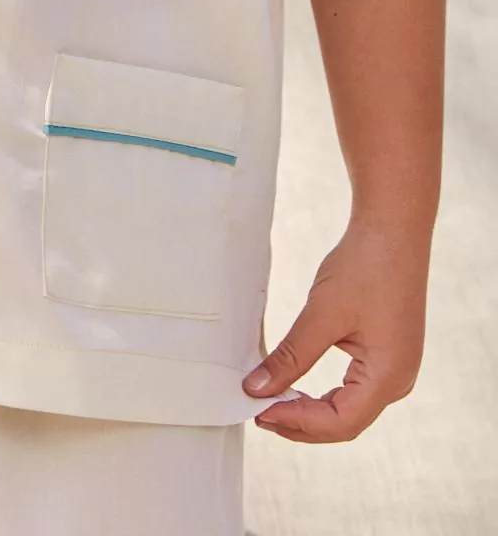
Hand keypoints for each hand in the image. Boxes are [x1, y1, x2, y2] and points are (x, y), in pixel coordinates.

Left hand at [242, 217, 430, 441]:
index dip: (297, 424)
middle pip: (345, 422)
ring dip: (311, 410)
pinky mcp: (387, 354)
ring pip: (349, 408)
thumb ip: (290, 356)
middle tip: (259, 412)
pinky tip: (296, 385)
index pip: (340, 422)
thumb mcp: (322, 313)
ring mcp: (395, 368)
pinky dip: (323, 394)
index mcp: (389, 376)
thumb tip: (256, 389)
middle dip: (301, 422)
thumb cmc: (366, 266)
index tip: (260, 413)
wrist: (393, 229)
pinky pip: (354, 388)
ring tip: (272, 402)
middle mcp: (397, 380)